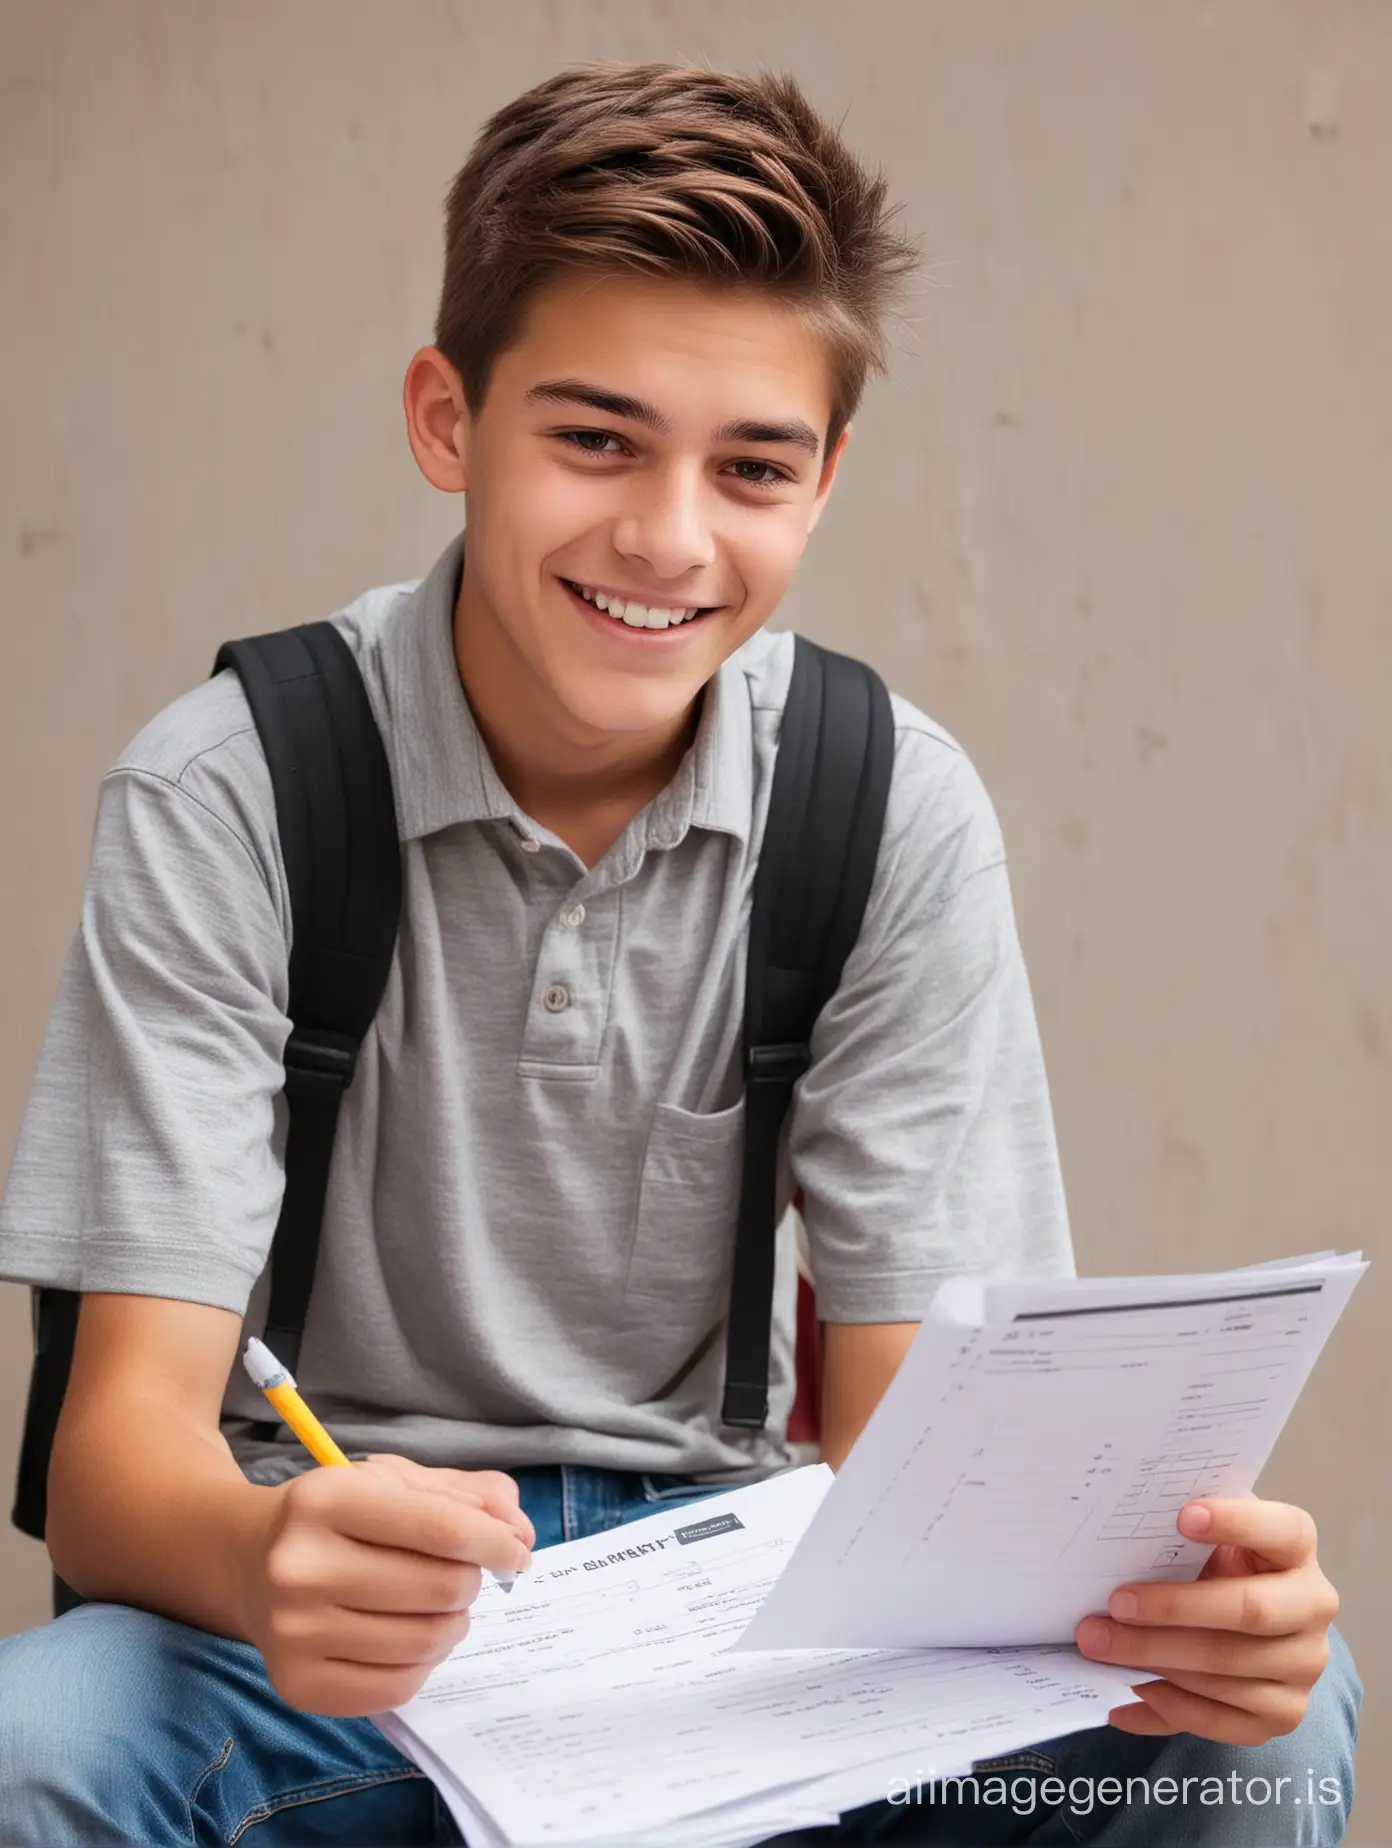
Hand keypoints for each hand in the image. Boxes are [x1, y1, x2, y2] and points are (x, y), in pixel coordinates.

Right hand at [241, 1453, 533, 1717]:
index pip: (438, 1528)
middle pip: (439, 1588)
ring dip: (453, 1623)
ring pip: (426, 1641)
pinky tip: (408, 1636)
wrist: (251, 1562)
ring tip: (435, 1605)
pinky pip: (399, 1687)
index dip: (494, 1543)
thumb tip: (520, 1533)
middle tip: (461, 1575)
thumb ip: (469, 1496)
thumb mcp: (397, 1482)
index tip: (517, 1552)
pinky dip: (424, 1663)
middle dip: (471, 1581)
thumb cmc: (341, 1517)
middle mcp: (299, 1566)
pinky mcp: (295, 1684)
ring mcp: (292, 1631)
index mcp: (325, 1498)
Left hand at [1075, 1496, 1338, 1744]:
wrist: (1253, 1618)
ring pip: (1227, 1671)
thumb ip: (1184, 1528)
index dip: (1236, 1522)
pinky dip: (1167, 1703)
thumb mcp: (1211, 1533)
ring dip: (1154, 1658)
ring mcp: (1303, 1668)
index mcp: (1297, 1548)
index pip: (1282, 1530)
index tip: (1182, 1517)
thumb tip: (1117, 1534)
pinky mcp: (1282, 1714)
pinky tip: (1127, 1686)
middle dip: (1174, 1608)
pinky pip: (1219, 1718)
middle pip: (1250, 1611)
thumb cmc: (1218, 1561)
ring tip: (1099, 1645)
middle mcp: (1313, 1608)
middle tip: (1114, 1604)